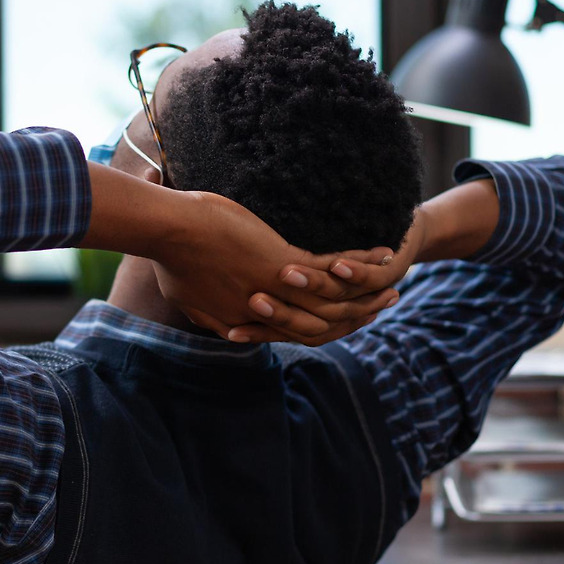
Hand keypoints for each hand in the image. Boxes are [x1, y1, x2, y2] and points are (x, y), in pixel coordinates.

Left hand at [150, 192, 401, 345]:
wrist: (169, 232)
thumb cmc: (169, 255)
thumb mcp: (186, 294)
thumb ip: (207, 310)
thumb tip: (214, 319)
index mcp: (247, 320)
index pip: (294, 331)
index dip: (322, 328)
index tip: (343, 320)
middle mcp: (268, 312)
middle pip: (324, 324)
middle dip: (357, 316)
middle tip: (383, 305)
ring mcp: (280, 292)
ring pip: (335, 301)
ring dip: (367, 292)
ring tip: (393, 283)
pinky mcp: (286, 267)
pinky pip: (333, 270)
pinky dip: (359, 263)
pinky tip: (382, 254)